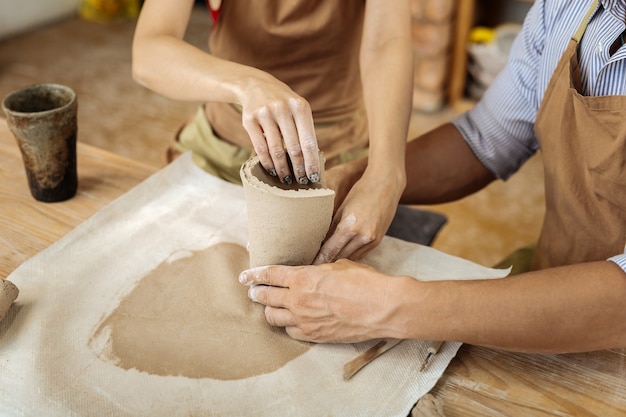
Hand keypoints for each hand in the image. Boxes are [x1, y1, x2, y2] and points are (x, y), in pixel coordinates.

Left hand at [238, 259, 402, 342]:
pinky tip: (293, 321)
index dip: (254, 275)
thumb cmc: (365, 282)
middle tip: (254, 292)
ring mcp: (305, 321)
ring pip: (274, 318)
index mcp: (303, 278)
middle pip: (266, 298)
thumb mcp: (338, 266)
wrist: (383, 307)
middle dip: (257, 293)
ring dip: (271, 310)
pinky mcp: (315, 336)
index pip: (269, 275)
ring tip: (272, 306)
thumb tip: (310, 272)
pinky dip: (289, 326)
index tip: (245, 276)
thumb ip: (317, 271)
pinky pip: (292, 332)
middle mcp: (298, 300)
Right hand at [239, 74, 320, 184]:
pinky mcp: (249, 120)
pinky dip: (267, 162)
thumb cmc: (283, 104)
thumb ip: (305, 130)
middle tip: (301, 181)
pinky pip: (260, 148)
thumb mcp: (297, 109)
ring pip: (276, 150)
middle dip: (298, 168)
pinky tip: (272, 170)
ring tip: (286, 179)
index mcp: (300, 106)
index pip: (309, 141)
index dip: (311, 162)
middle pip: (293, 148)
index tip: (314, 176)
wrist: (254, 85)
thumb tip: (311, 162)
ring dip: (282, 169)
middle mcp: (283, 108)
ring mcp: (265, 113)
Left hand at [314, 169, 399, 263]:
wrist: (387, 184)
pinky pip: (361, 254)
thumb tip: (320, 243)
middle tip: (314, 266)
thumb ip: (332, 227)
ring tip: (327, 263)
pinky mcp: (378, 241)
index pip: (330, 250)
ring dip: (340, 260)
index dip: (319, 260)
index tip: (310, 268)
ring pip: (351, 258)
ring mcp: (372, 240)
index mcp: (350, 226)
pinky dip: (351, 255)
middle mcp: (362, 236)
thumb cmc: (361, 191)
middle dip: (327, 262)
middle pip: (340, 257)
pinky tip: (343, 255)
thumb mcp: (342, 208)